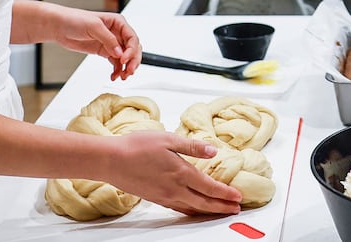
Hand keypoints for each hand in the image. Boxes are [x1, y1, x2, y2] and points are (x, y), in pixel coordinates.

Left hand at [53, 8, 141, 80]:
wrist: (60, 27)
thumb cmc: (75, 19)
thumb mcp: (93, 26)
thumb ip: (108, 39)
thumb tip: (119, 52)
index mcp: (118, 22)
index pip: (132, 37)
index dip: (131, 50)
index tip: (124, 59)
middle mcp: (117, 32)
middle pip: (133, 48)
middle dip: (133, 61)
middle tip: (129, 71)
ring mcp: (111, 43)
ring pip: (126, 57)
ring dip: (126, 67)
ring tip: (123, 76)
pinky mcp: (104, 51)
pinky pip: (116, 62)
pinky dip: (117, 70)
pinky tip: (114, 75)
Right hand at [108, 131, 242, 215]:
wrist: (112, 160)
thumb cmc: (137, 146)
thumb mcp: (168, 139)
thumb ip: (193, 147)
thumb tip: (213, 151)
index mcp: (181, 172)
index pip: (210, 187)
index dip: (226, 193)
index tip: (238, 196)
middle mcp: (175, 189)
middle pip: (204, 202)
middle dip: (222, 207)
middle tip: (236, 209)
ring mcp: (165, 196)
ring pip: (192, 208)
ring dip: (209, 211)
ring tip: (221, 211)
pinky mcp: (156, 199)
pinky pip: (179, 208)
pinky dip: (192, 211)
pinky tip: (195, 210)